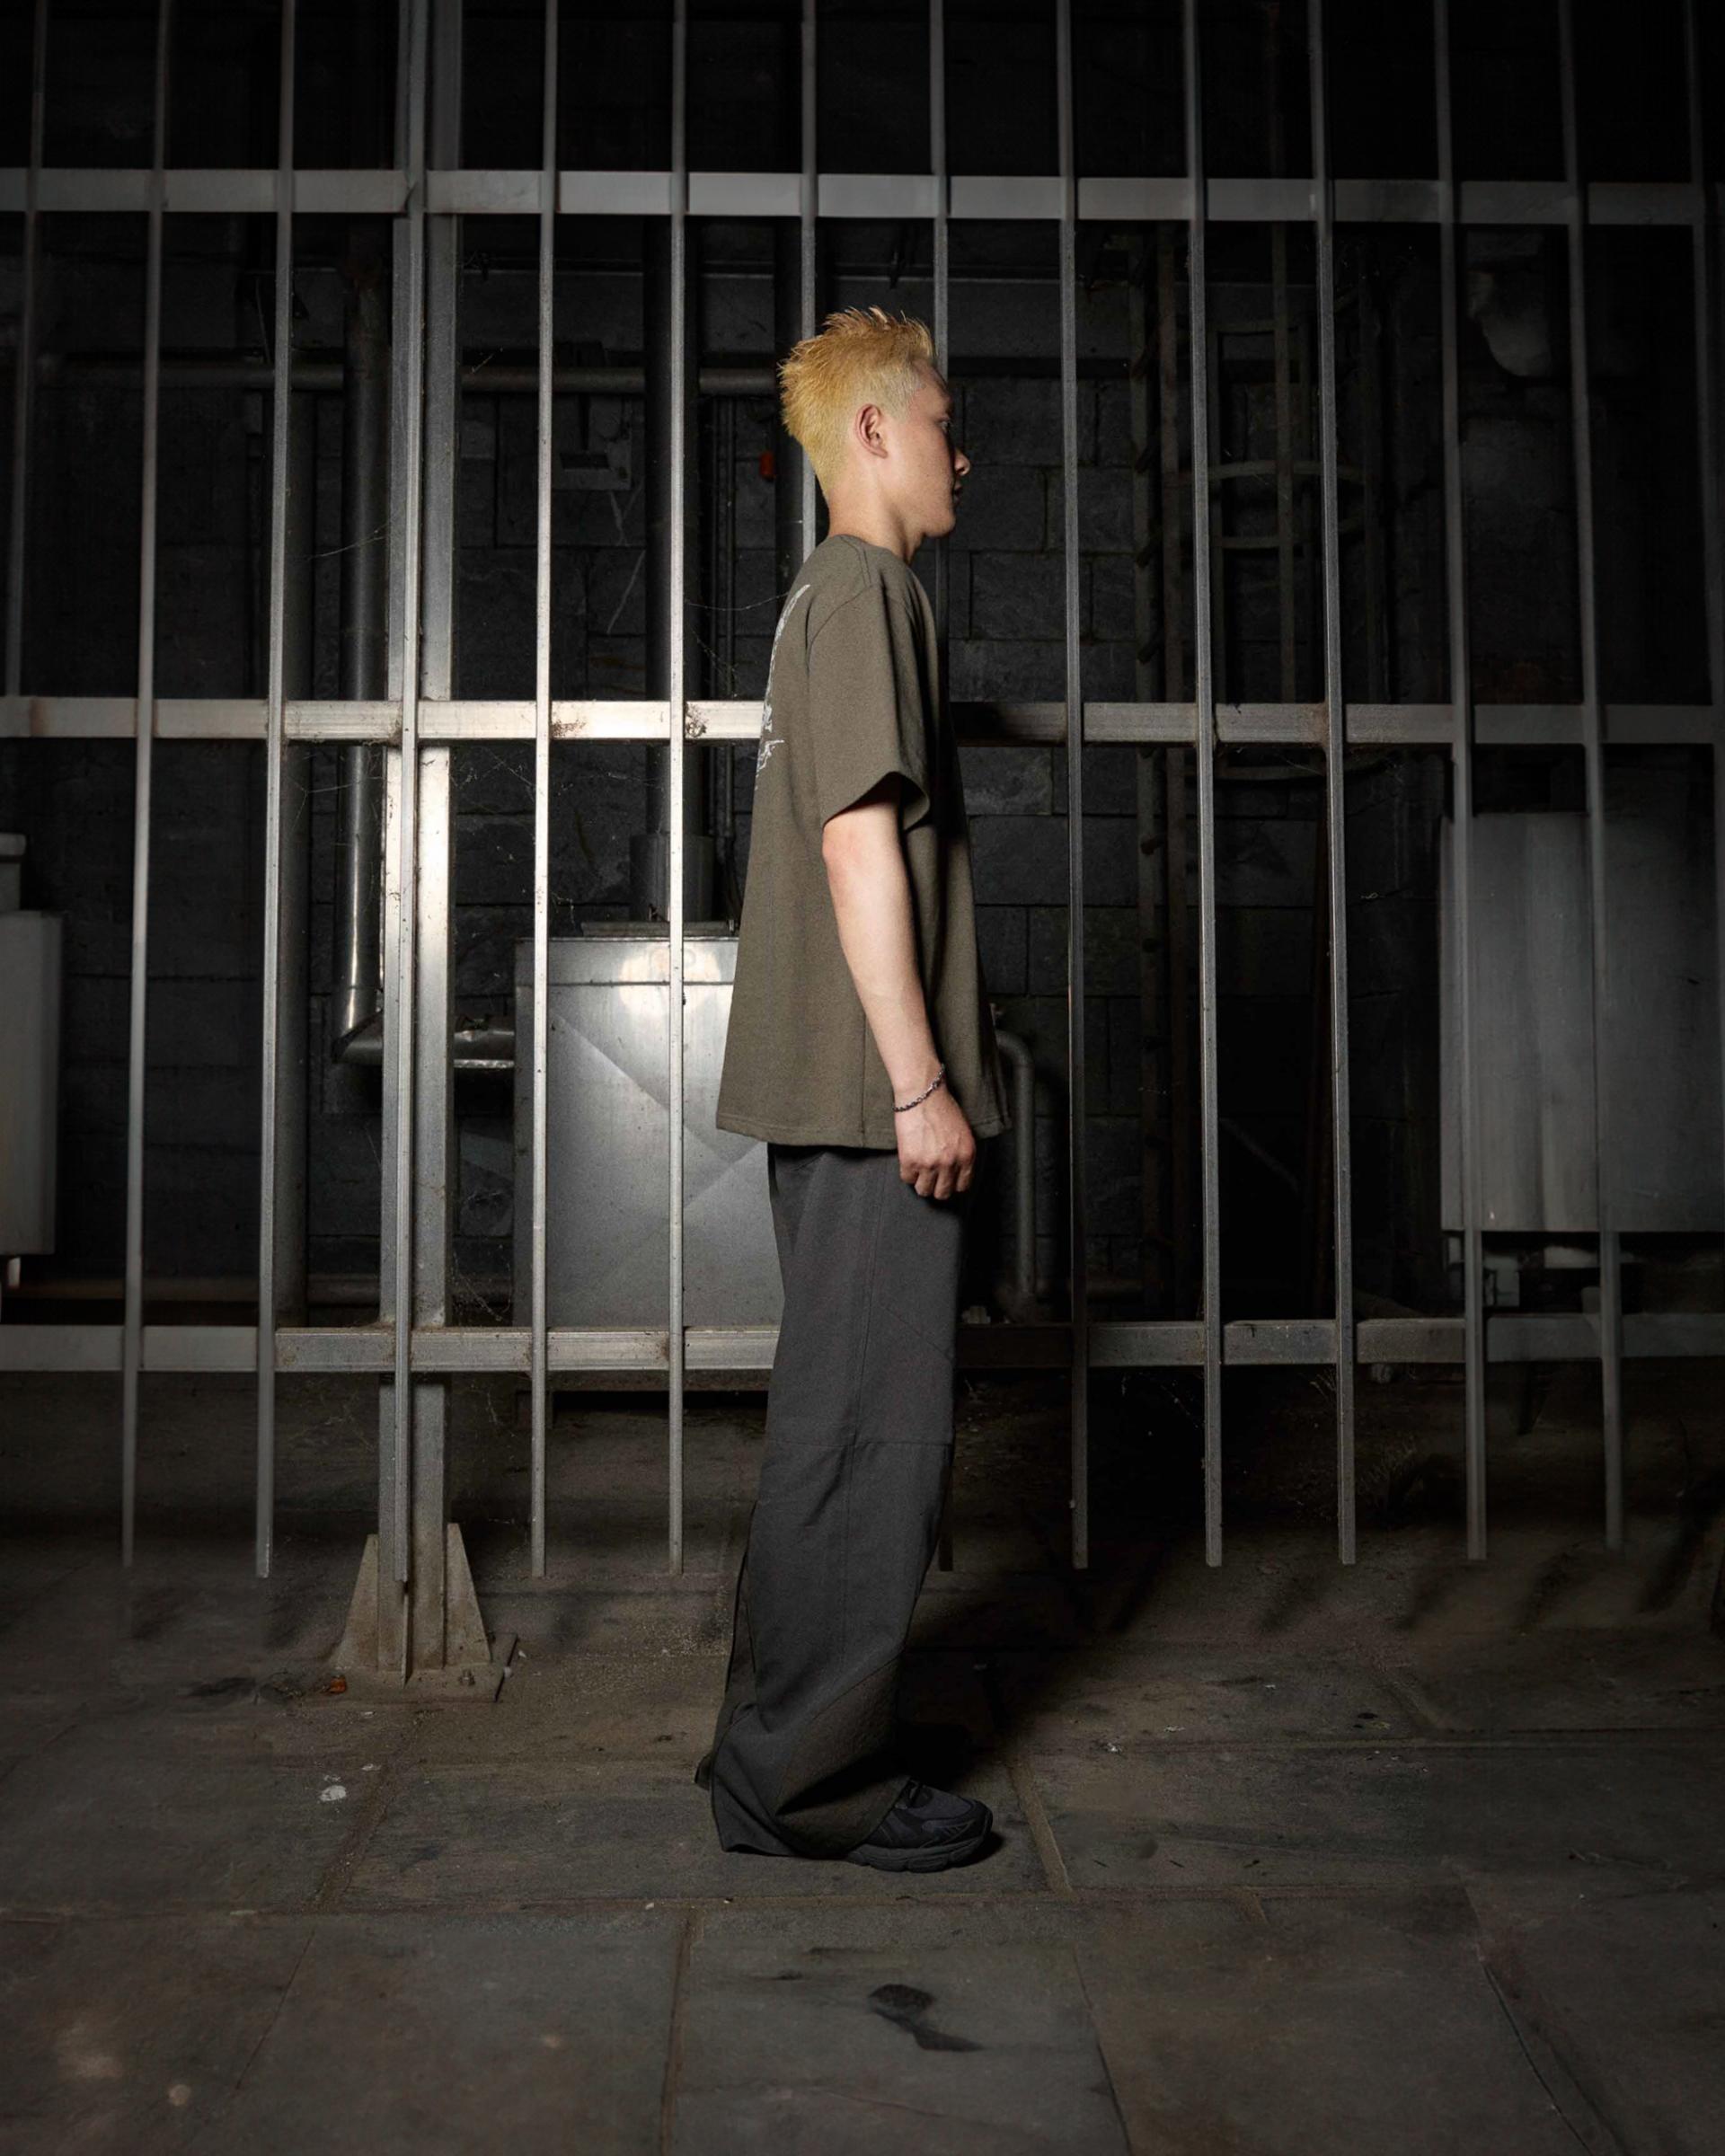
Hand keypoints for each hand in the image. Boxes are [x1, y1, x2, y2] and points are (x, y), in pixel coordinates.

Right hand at [895, 1079, 975, 1200]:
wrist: (922, 1095)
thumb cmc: (942, 1108)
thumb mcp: (963, 1133)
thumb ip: (961, 1154)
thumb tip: (954, 1173)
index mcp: (967, 1155)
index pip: (962, 1186)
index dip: (952, 1183)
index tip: (945, 1179)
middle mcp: (950, 1163)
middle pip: (943, 1193)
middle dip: (936, 1187)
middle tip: (930, 1178)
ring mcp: (930, 1164)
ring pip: (924, 1190)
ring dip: (920, 1182)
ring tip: (918, 1171)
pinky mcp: (910, 1161)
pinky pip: (907, 1179)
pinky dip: (907, 1172)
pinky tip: (909, 1160)